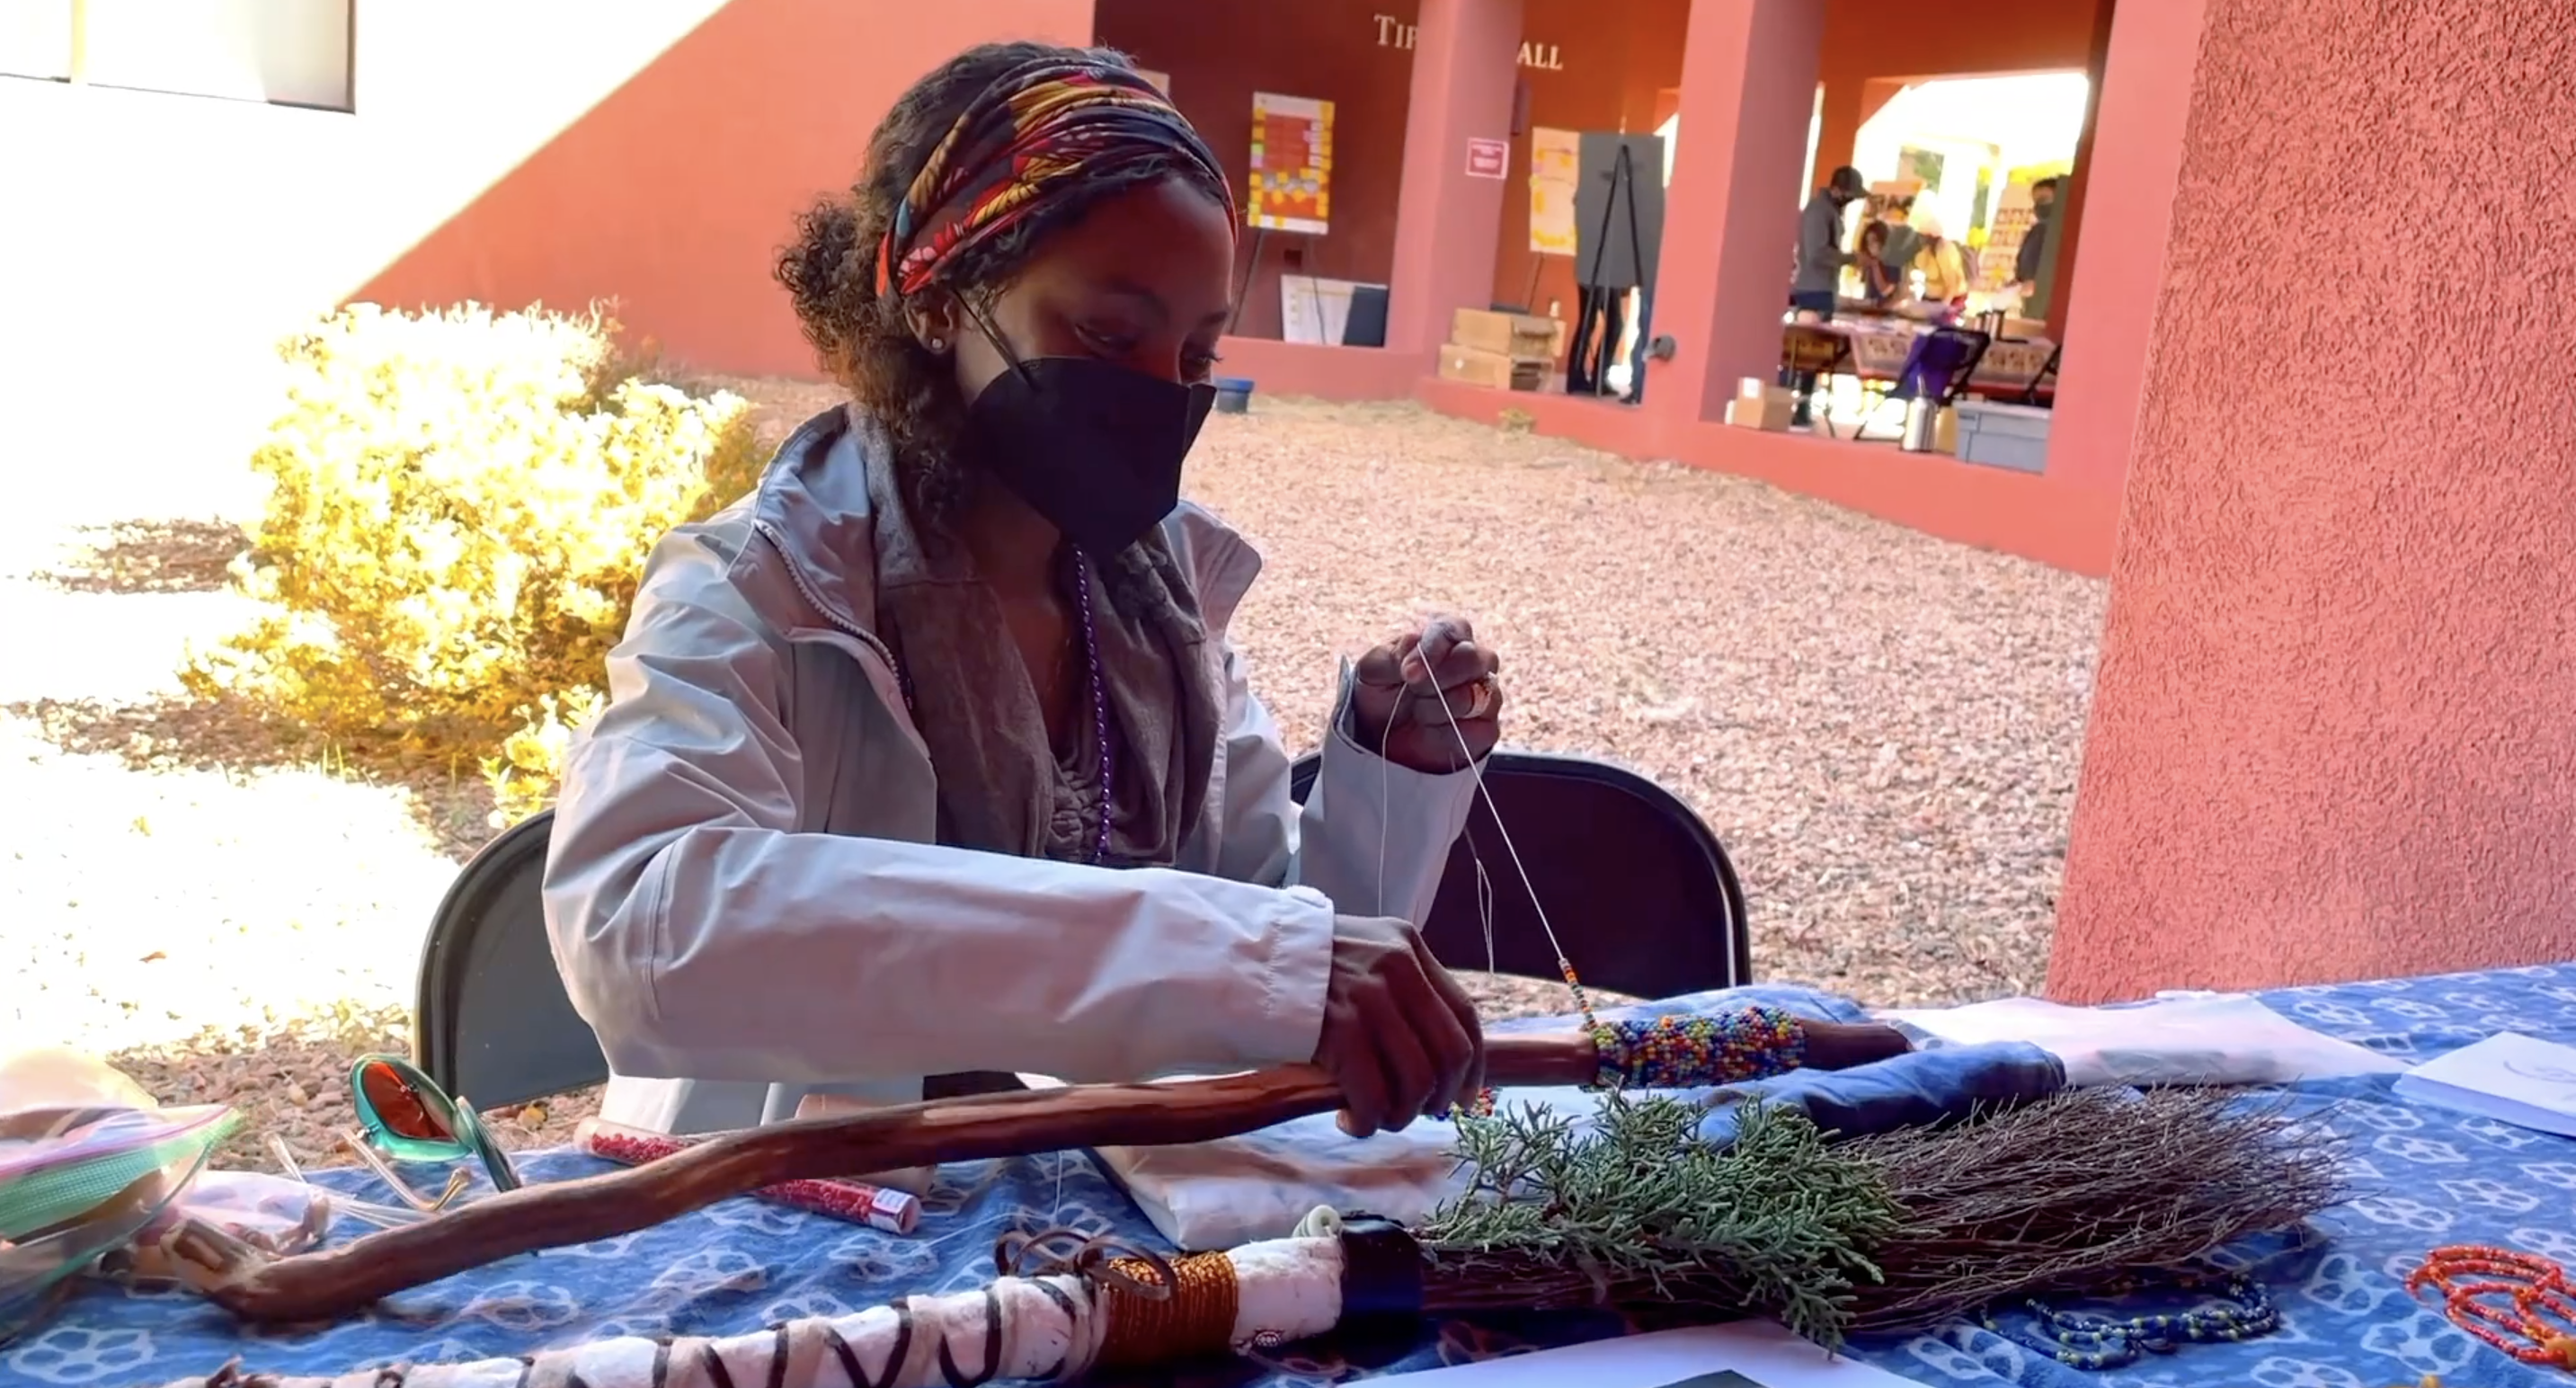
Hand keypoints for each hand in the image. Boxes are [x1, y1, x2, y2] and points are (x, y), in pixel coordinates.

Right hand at [1310, 915, 1484, 1136]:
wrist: (1237, 957)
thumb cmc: (1298, 969)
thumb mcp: (1361, 957)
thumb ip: (1399, 990)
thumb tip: (1437, 1058)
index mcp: (1408, 946)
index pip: (1465, 1013)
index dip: (1472, 1066)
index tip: (1465, 1097)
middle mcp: (1397, 967)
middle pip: (1449, 1052)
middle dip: (1440, 1096)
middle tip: (1420, 1114)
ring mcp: (1368, 997)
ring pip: (1416, 1079)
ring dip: (1401, 1114)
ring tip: (1380, 1118)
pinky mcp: (1337, 1028)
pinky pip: (1373, 1093)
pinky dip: (1368, 1120)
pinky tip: (1350, 1120)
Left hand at [1351, 615, 1501, 773]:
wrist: (1382, 739)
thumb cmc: (1381, 695)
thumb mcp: (1373, 672)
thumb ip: (1391, 654)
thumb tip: (1414, 641)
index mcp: (1445, 639)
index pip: (1452, 629)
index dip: (1432, 650)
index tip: (1407, 672)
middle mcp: (1473, 662)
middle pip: (1475, 659)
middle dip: (1438, 679)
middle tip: (1413, 691)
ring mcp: (1485, 695)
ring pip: (1477, 696)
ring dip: (1438, 708)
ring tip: (1418, 712)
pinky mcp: (1487, 729)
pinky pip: (1479, 729)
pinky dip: (1447, 733)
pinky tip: (1431, 732)